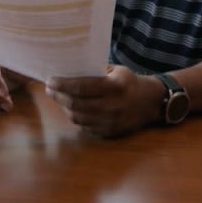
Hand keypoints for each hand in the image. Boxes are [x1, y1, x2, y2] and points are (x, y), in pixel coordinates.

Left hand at [44, 65, 161, 137]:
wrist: (152, 103)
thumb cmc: (131, 82)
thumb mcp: (116, 70)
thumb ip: (95, 71)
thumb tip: (69, 69)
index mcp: (114, 87)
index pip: (81, 87)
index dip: (62, 85)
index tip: (50, 80)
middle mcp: (111, 106)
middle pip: (75, 104)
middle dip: (58, 96)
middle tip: (50, 89)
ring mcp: (110, 122)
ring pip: (77, 118)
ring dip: (65, 108)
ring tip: (59, 98)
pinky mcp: (109, 133)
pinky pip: (85, 127)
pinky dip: (76, 117)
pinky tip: (72, 109)